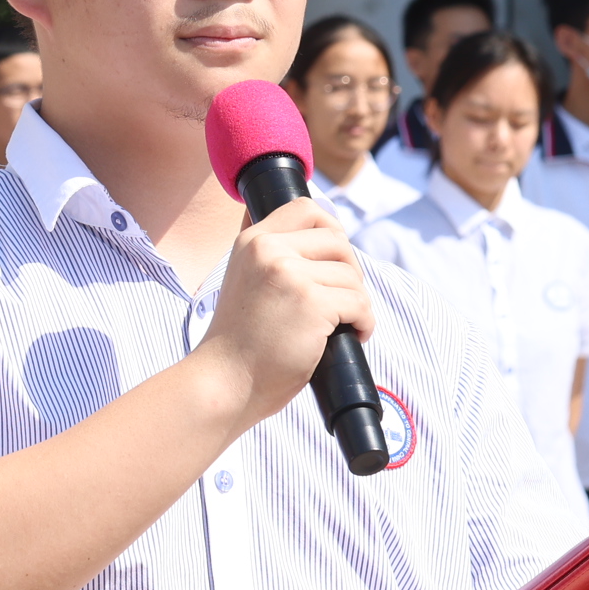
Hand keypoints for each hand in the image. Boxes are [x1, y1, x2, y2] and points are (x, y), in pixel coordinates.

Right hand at [190, 198, 369, 433]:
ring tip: (343, 325)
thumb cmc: (239, 341)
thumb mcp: (241, 278)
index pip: (306, 208)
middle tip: (341, 300)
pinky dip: (364, 323)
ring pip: (352, 276)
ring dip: (357, 303)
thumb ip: (266, 253)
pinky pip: (360, 303)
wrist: (224, 381)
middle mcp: (269, 250)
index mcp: (252, 241)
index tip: (335, 260)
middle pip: (338, 242)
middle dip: (349, 272)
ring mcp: (291, 275)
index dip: (331, 230)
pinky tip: (352, 336)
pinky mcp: (312, 304)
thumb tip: (307, 224)